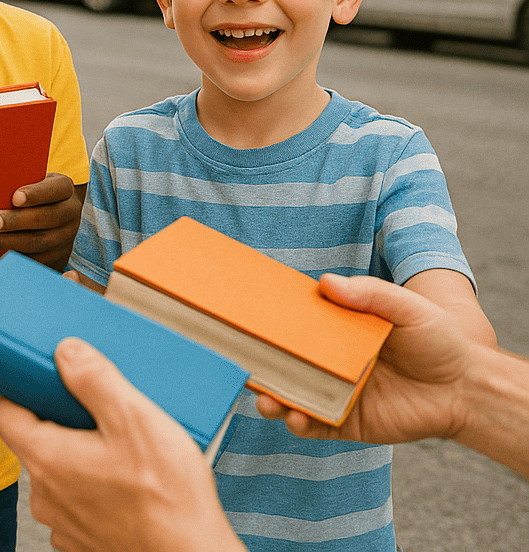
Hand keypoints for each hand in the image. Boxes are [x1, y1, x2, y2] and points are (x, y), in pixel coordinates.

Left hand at [0, 173, 81, 269]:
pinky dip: (15, 259)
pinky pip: (37, 260)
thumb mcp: (32, 181)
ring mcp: (66, 237)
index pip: (54, 189)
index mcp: (65, 189)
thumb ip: (18, 182)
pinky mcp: (57, 256)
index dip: (36, 194)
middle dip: (17, 221)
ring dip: (11, 243)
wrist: (54, 213)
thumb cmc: (32, 192)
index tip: (15, 198)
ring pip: (40, 242)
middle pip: (46, 218)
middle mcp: (70, 213)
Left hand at [0, 338, 245, 551]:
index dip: (20, 392)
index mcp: (47, 458)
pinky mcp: (82, 540)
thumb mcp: (136, 419)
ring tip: (123, 452)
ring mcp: (62, 522)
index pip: (4, 413)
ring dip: (82, 458)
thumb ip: (94, 380)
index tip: (45, 383)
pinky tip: (127, 484)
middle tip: (102, 415)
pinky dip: (94, 489)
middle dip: (63, 423)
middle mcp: (45, 494)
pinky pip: (76, 502)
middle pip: (35, 441)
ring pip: (58, 473)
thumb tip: (66, 352)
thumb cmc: (168, 499)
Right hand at [256, 273, 474, 445]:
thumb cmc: (439, 340)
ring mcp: (335, 394)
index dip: (269, 324)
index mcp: (337, 333)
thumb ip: (369, 295)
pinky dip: (298, 424)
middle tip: (241, 363)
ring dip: (271, 399)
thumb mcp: (406, 308)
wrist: (468, 387)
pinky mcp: (347, 423)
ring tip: (264, 398)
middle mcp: (329, 364)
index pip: (295, 327)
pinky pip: (314, 427)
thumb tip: (325, 283)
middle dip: (258, 366)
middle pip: (283, 364)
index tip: (244, 318)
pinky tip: (295, 418)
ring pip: (290, 397)